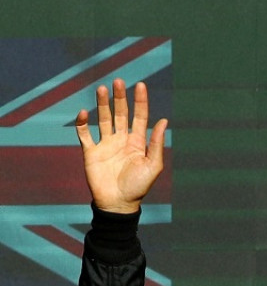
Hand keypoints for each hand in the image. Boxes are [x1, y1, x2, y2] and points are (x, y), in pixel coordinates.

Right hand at [74, 78, 166, 213]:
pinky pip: (85, 134)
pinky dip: (83, 123)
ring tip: (103, 89)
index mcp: (137, 143)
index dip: (140, 102)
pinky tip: (84, 112)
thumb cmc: (138, 187)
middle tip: (119, 82)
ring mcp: (106, 145)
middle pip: (120, 114)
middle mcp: (121, 140)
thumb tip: (163, 120)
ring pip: (103, 119)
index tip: (140, 85)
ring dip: (103, 104)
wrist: (118, 203)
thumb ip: (156, 143)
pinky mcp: (91, 152)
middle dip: (120, 98)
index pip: (139, 117)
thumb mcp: (153, 165)